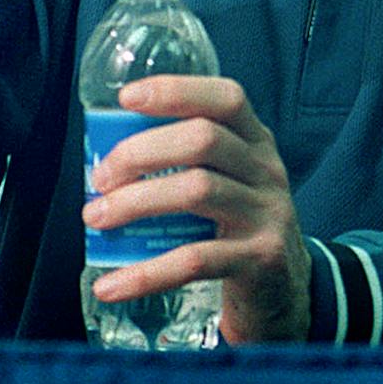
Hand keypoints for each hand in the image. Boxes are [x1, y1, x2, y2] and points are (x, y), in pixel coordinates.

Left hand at [82, 76, 310, 343]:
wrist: (286, 293)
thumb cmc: (238, 231)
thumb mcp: (228, 186)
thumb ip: (186, 166)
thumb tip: (104, 165)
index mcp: (256, 144)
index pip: (226, 98)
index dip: (177, 90)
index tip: (127, 98)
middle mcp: (267, 171)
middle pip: (204, 139)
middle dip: (140, 152)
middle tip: (100, 179)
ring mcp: (267, 214)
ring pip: (198, 190)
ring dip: (135, 202)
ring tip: (96, 219)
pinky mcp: (260, 259)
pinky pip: (195, 260)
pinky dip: (145, 273)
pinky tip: (112, 285)